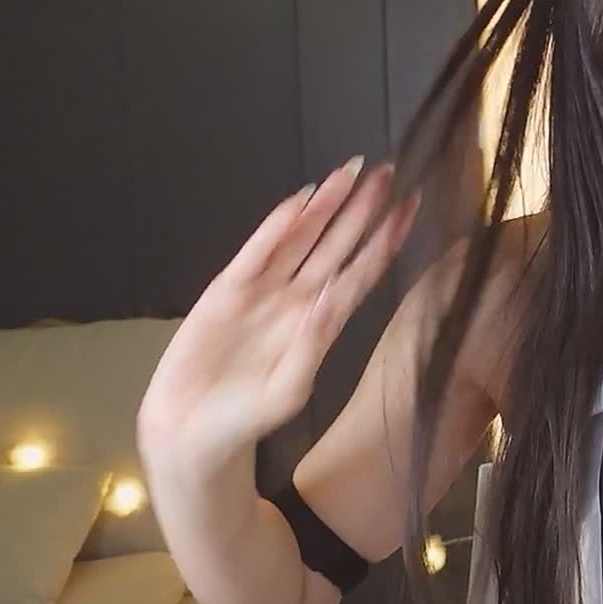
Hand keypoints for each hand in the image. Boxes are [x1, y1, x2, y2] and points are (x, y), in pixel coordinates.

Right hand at [137, 156, 420, 465]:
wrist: (192, 432)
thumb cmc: (246, 418)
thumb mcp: (289, 391)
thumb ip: (313, 345)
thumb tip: (336, 296)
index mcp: (321, 323)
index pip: (362, 273)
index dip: (386, 240)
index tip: (410, 208)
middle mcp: (297, 299)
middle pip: (337, 245)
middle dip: (362, 209)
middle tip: (388, 171)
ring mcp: (263, 291)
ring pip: (301, 238)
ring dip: (326, 206)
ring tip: (350, 172)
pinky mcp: (227, 290)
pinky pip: (257, 251)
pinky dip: (277, 226)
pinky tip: (299, 200)